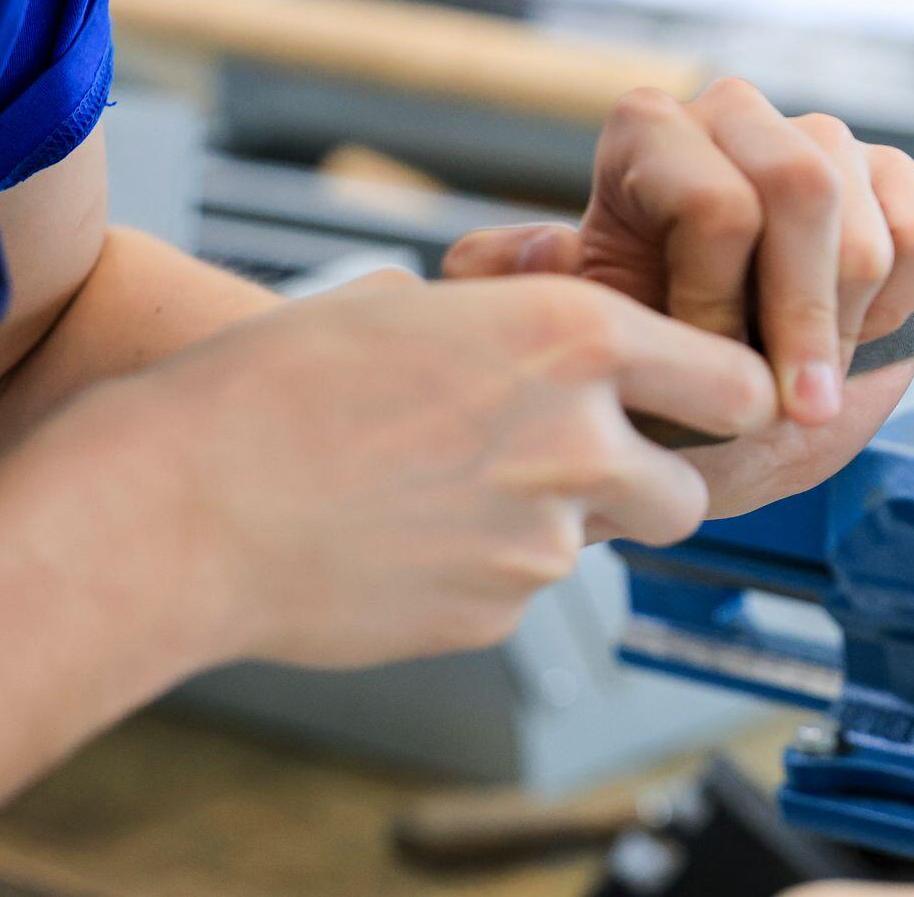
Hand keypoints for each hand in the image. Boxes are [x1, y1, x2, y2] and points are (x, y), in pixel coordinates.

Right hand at [53, 270, 777, 668]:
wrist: (178, 508)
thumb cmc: (273, 386)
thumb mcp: (413, 304)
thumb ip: (510, 315)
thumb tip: (543, 300)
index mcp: (571, 336)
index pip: (735, 380)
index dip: (728, 395)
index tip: (711, 402)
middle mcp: (580, 440)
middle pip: (695, 488)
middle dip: (659, 481)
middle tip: (589, 461)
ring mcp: (544, 539)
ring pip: (605, 542)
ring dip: (571, 524)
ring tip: (467, 491)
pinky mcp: (499, 613)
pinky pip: (526, 589)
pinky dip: (491, 569)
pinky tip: (411, 540)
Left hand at [445, 79, 913, 511]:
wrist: (713, 409)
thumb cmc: (632, 371)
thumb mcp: (551, 341)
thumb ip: (500, 290)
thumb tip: (514, 252)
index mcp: (646, 137)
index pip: (716, 202)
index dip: (717, 305)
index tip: (703, 374)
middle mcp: (735, 118)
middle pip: (804, 189)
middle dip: (800, 320)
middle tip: (790, 407)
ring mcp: (820, 143)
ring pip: (866, 225)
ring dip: (843, 329)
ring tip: (803, 384)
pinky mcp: (893, 182)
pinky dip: (901, 306)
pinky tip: (854, 341)